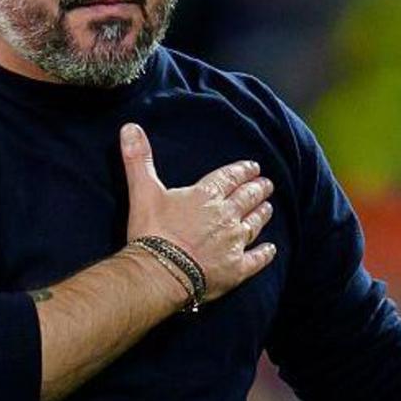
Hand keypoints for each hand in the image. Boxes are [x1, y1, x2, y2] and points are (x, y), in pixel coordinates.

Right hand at [120, 123, 276, 301]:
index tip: (254, 167)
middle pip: (247, 199)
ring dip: (262, 215)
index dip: (243, 171)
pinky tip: (270, 249)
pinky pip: (256, 259)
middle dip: (258, 189)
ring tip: (268, 208)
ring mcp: (234, 243)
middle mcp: (226, 216)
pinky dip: (265, 253)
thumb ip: (138, 159)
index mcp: (206, 195)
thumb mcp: (142, 190)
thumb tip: (130, 127)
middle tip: (267, 184)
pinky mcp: (236, 269)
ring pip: (254, 224)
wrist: (160, 273)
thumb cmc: (152, 232)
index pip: (230, 177)